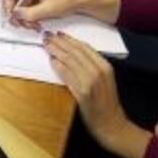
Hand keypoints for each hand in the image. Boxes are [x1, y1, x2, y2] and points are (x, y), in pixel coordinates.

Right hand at [0, 0, 118, 26]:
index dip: (6, 0)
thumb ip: (30, 13)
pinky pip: (23, 7)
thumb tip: (15, 15)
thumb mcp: (49, 8)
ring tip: (30, 25)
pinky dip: (26, 17)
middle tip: (19, 22)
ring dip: (21, 16)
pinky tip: (34, 23)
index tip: (11, 12)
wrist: (80, 1)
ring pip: (16, 4)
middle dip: (13, 11)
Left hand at [46, 33, 149, 157]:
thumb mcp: (105, 80)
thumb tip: (73, 54)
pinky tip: (52, 61)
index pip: (85, 48)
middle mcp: (99, 72)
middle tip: (47, 36)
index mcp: (105, 66)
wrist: (111, 124)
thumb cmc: (107, 102)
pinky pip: (68, 76)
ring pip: (71, 61)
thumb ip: (92, 66)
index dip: (70, 40)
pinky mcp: (83, 93)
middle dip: (60, 42)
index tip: (59, 34)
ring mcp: (91, 82)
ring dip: (56, 51)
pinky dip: (59, 67)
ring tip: (46, 45)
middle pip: (76, 52)